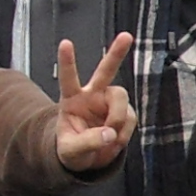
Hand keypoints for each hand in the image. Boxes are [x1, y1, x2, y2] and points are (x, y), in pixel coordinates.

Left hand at [50, 33, 136, 174]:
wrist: (88, 160)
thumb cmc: (73, 150)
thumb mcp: (71, 152)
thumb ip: (87, 142)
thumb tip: (110, 134)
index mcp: (71, 100)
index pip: (68, 78)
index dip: (67, 61)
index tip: (65, 43)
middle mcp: (92, 95)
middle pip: (106, 71)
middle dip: (116, 53)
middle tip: (126, 36)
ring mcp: (110, 103)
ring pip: (121, 98)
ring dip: (117, 117)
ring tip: (110, 136)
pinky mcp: (125, 113)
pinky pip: (130, 119)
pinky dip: (124, 133)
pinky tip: (115, 140)